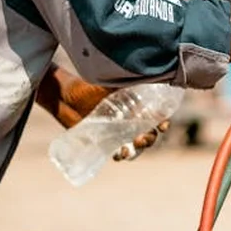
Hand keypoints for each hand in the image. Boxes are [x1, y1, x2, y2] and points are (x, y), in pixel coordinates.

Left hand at [35, 64, 165, 160]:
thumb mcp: (111, 82)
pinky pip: (119, 153)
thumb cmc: (90, 87)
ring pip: (136, 145)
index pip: (157, 116)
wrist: (67, 97)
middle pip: (150, 133)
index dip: (163, 121)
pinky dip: (122, 155)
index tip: (163, 123)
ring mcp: (120, 133)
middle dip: (150, 138)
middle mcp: (131, 121)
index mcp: (137, 106)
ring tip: (132, 147)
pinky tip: (120, 154)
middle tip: (143, 137)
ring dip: (139, 149)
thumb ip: (127, 81)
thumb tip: (146, 75)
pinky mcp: (106, 142)